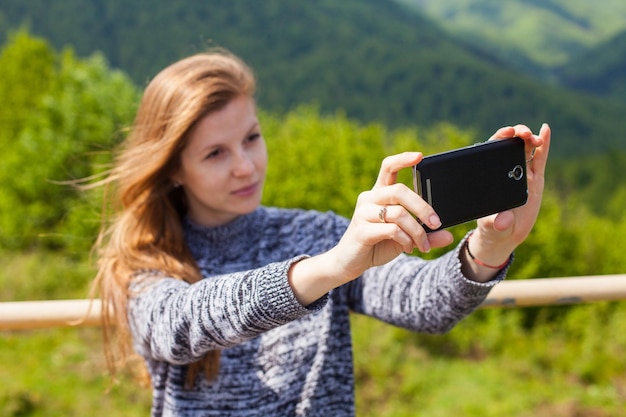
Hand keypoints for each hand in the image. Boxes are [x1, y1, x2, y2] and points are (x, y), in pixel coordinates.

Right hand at [329, 152, 454, 279]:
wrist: (350, 263)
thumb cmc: (377, 245)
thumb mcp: (405, 239)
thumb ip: (425, 235)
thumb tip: (449, 236)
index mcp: (379, 194)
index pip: (388, 167)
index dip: (403, 159)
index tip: (420, 156)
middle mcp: (369, 198)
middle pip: (399, 190)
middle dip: (422, 206)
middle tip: (436, 223)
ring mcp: (363, 213)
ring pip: (398, 213)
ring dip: (417, 231)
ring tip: (422, 245)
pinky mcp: (362, 230)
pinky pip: (392, 230)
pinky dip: (406, 240)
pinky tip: (409, 248)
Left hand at [466, 123, 550, 275]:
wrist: (506, 234)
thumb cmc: (492, 226)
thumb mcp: (491, 226)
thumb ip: (496, 223)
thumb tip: (503, 221)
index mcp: (490, 176)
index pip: (492, 151)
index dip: (499, 138)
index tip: (506, 133)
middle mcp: (506, 171)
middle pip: (510, 145)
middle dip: (517, 134)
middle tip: (523, 133)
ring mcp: (522, 173)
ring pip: (525, 149)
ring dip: (530, 138)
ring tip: (535, 137)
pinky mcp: (536, 179)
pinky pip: (539, 158)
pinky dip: (544, 144)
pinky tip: (545, 129)